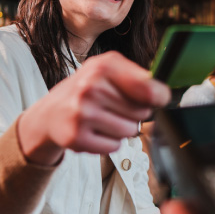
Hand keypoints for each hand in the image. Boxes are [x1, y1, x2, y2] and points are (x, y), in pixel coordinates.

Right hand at [19, 51, 170, 164]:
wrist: (50, 113)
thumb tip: (164, 94)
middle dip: (134, 114)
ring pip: (130, 131)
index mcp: (104, 67)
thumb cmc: (86, 90)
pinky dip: (109, 142)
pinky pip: (114, 146)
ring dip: (121, 129)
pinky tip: (95, 131)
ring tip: (103, 119)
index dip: (159, 97)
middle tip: (114, 108)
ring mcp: (82, 113)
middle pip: (142, 113)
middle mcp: (91, 88)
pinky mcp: (76, 137)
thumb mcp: (108, 71)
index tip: (157, 99)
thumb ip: (139, 78)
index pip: (149, 89)